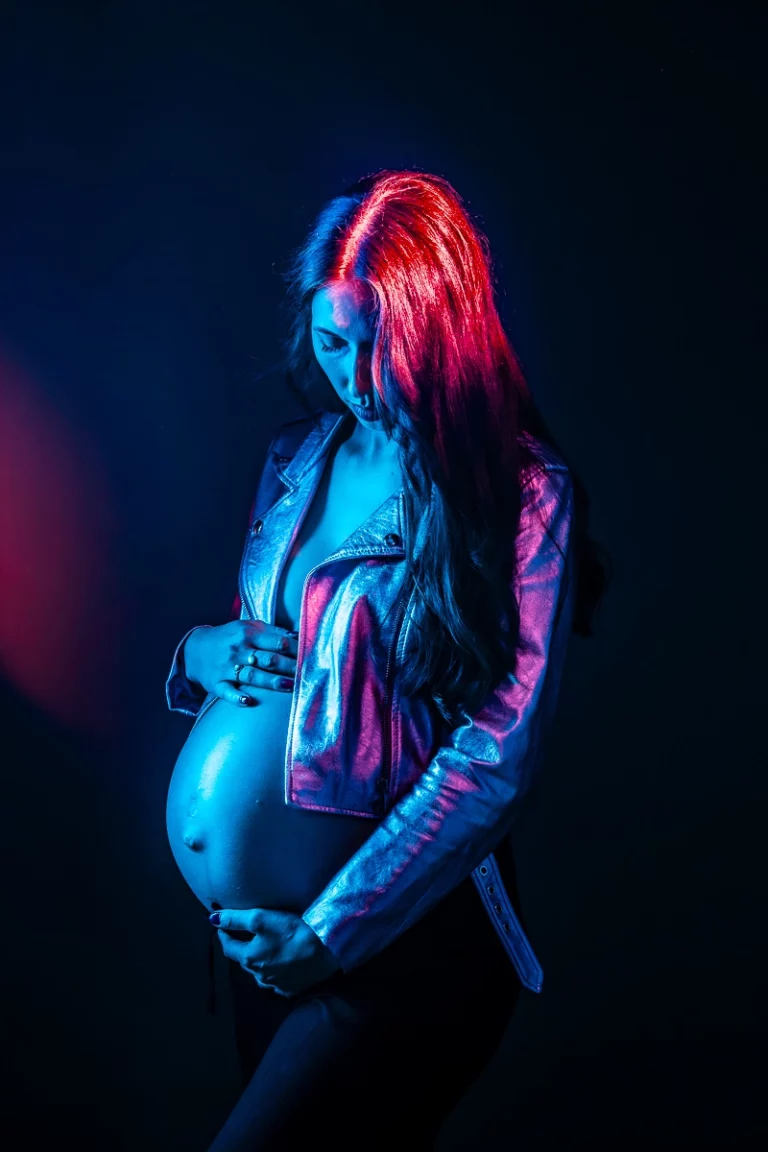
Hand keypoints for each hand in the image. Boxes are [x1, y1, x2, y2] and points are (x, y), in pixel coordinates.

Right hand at [184, 620, 298, 706]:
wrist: (195, 649)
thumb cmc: (230, 638)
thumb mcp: (248, 627)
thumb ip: (273, 631)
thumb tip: (298, 635)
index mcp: (248, 633)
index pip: (276, 641)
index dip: (295, 650)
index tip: (311, 657)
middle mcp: (238, 650)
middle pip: (267, 659)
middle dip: (288, 666)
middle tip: (307, 674)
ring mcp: (227, 668)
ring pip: (251, 675)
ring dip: (271, 681)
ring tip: (290, 686)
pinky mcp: (216, 684)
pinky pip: (227, 691)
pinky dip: (237, 697)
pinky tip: (248, 701)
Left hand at [212, 907, 342, 996]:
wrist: (326, 953)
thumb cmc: (292, 933)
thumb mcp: (262, 918)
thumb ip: (236, 919)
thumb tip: (213, 919)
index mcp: (249, 958)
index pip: (228, 947)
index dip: (224, 934)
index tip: (222, 926)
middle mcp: (258, 975)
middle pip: (244, 960)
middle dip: (241, 947)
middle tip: (244, 934)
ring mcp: (275, 985)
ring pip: (259, 972)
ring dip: (258, 961)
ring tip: (264, 948)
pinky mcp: (291, 989)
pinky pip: (276, 981)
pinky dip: (274, 971)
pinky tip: (281, 964)